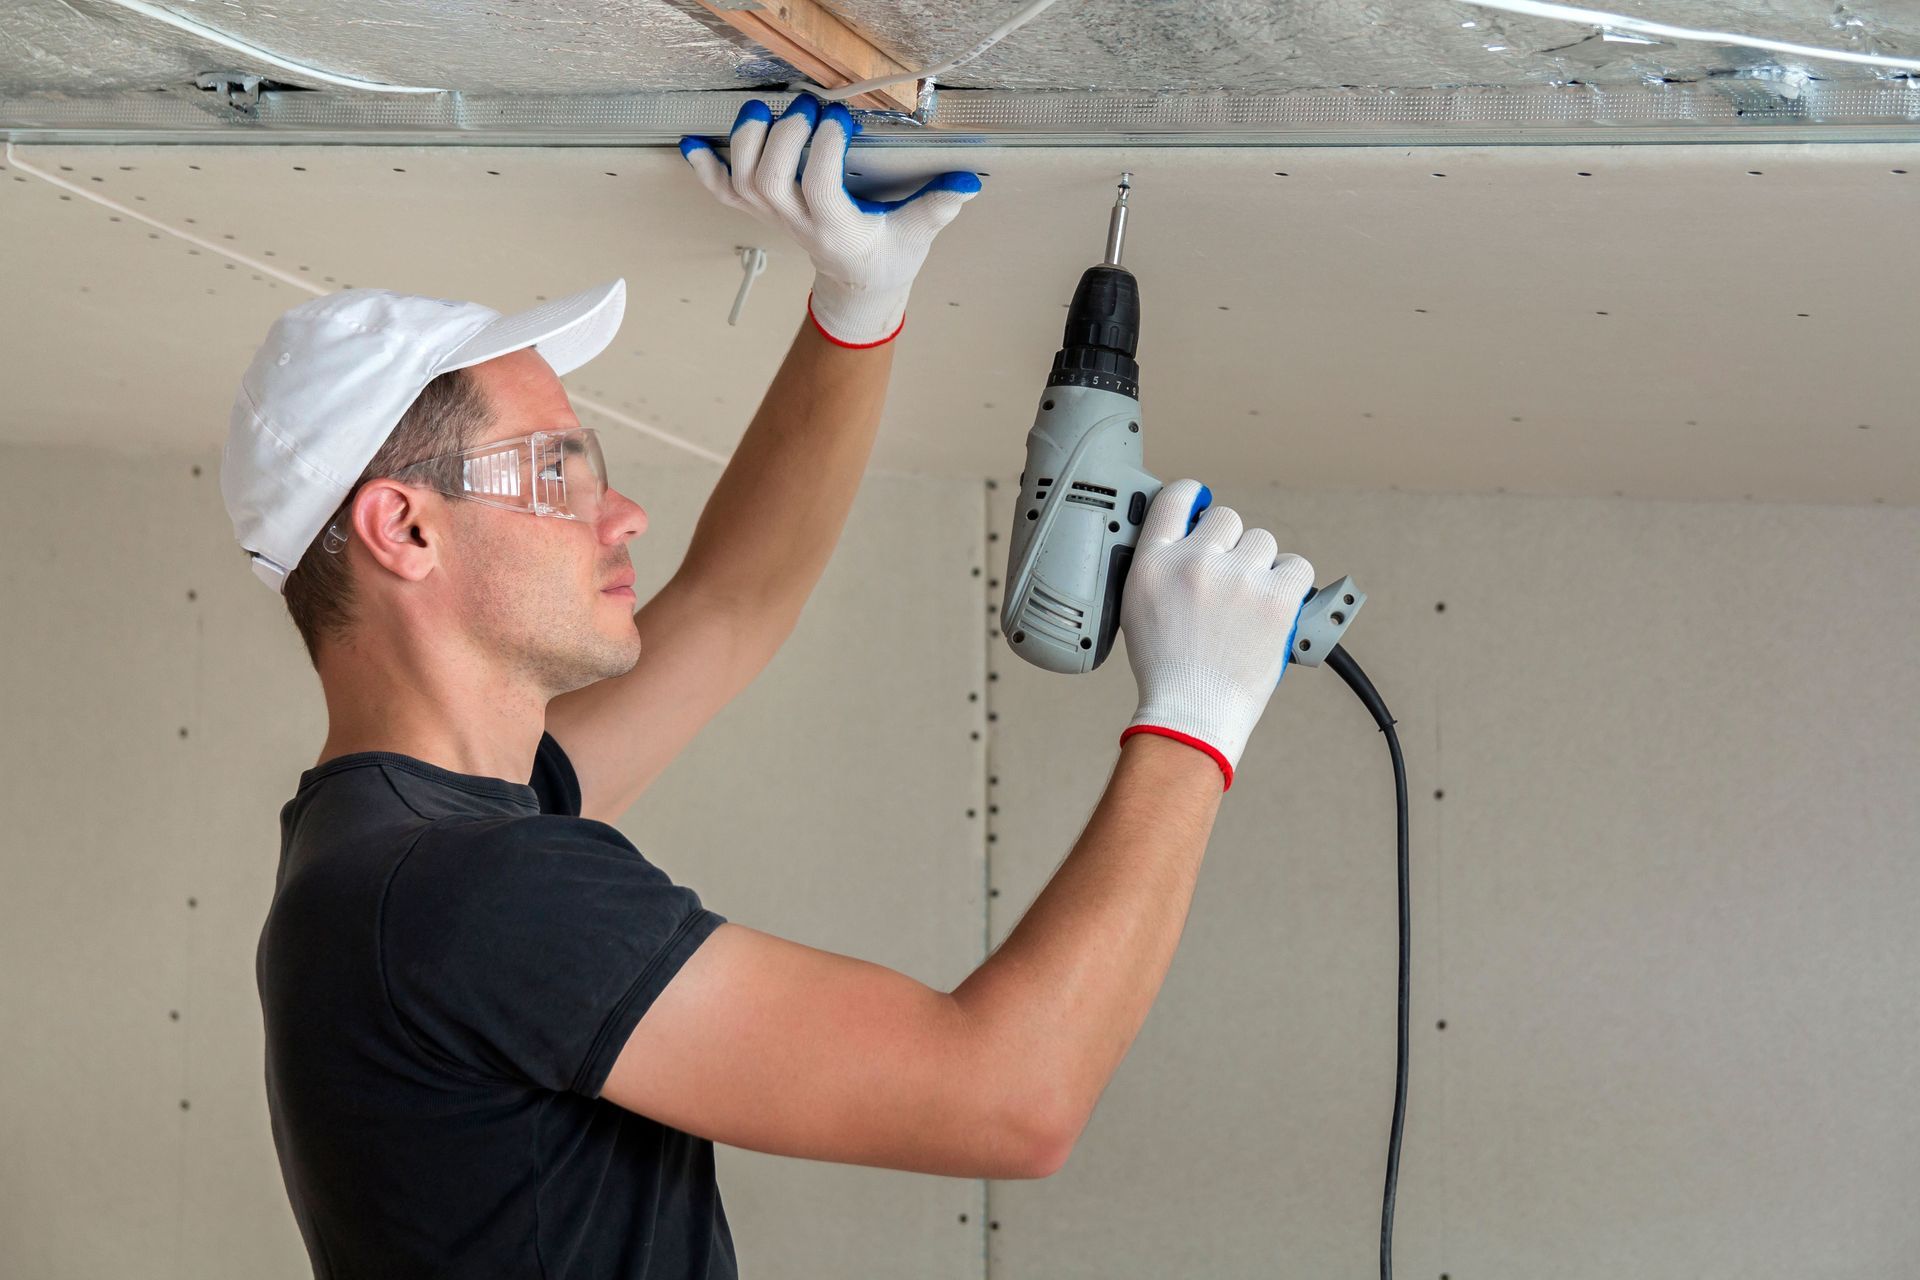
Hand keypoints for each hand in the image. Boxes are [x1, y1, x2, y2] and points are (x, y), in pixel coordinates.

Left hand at [679, 95, 981, 346]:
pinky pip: (724, 192)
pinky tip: (695, 144)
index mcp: (838, 229)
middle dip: (783, 136)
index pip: (819, 187)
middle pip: (769, 180)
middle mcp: (799, 223)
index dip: (823, 149)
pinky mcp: (764, 211)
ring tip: (763, 111)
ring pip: (742, 183)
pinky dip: (706, 168)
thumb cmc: (888, 258)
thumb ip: (939, 207)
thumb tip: (967, 183)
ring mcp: (776, 218)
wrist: (858, 286)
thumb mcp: (918, 235)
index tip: (840, 120)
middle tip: (807, 106)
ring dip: (744, 143)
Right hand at [1118, 479, 1315, 791]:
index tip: (1202, 504)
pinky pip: (1297, 566)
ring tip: (1250, 604)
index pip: (1174, 498)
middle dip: (1231, 546)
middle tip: (1228, 583)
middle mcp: (1195, 562)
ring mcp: (1237, 578)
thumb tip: (1193, 539)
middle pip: (1227, 519)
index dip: (1194, 497)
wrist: (1193, 711)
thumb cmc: (1167, 669)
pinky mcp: (1276, 598)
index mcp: (1155, 562)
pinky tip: (1275, 605)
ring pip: (1263, 542)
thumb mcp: (1139, 606)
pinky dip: (1292, 585)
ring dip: (1261, 567)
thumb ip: (1162, 565)